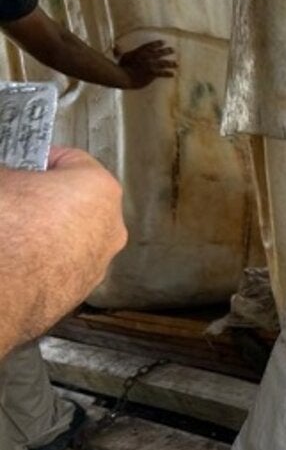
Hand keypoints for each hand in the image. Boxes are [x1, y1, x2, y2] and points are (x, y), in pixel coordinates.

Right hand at [0, 147, 125, 346]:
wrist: (2, 290)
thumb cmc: (7, 229)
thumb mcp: (2, 181)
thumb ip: (9, 171)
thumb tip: (9, 176)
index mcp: (99, 188)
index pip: (69, 159)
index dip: (37, 159)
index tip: (20, 164)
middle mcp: (111, 226)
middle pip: (75, 199)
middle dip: (44, 196)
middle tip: (15, 196)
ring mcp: (99, 262)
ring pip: (71, 233)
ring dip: (45, 229)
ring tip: (13, 230)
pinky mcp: (81, 289)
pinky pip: (62, 262)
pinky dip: (43, 258)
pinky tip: (17, 257)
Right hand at [114, 40, 176, 88]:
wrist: (124, 76)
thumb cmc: (121, 68)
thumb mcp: (122, 57)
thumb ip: (122, 51)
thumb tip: (116, 47)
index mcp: (139, 52)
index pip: (150, 46)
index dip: (157, 43)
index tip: (163, 42)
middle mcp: (146, 57)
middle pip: (159, 52)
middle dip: (166, 51)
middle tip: (173, 50)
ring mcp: (150, 64)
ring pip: (163, 62)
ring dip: (171, 63)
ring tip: (177, 64)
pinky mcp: (152, 72)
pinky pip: (162, 73)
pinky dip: (168, 73)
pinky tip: (173, 74)